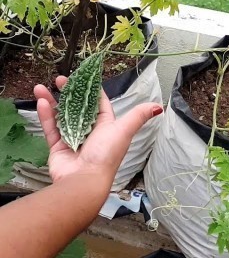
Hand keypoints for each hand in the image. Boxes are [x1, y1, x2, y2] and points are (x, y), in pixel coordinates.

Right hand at [34, 76, 162, 183]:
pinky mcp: (58, 147)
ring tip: (41, 87)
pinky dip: (46, 116)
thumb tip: (159, 107)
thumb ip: (138, 116)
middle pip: (78, 108)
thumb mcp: (124, 131)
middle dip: (69, 93)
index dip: (92, 91)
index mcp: (107, 126)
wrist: (84, 181)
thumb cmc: (106, 155)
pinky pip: (51, 128)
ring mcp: (73, 139)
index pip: (100, 104)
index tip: (83, 77)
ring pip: (61, 116)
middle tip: (60, 79)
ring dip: (52, 101)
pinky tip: (41, 102)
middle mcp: (91, 132)